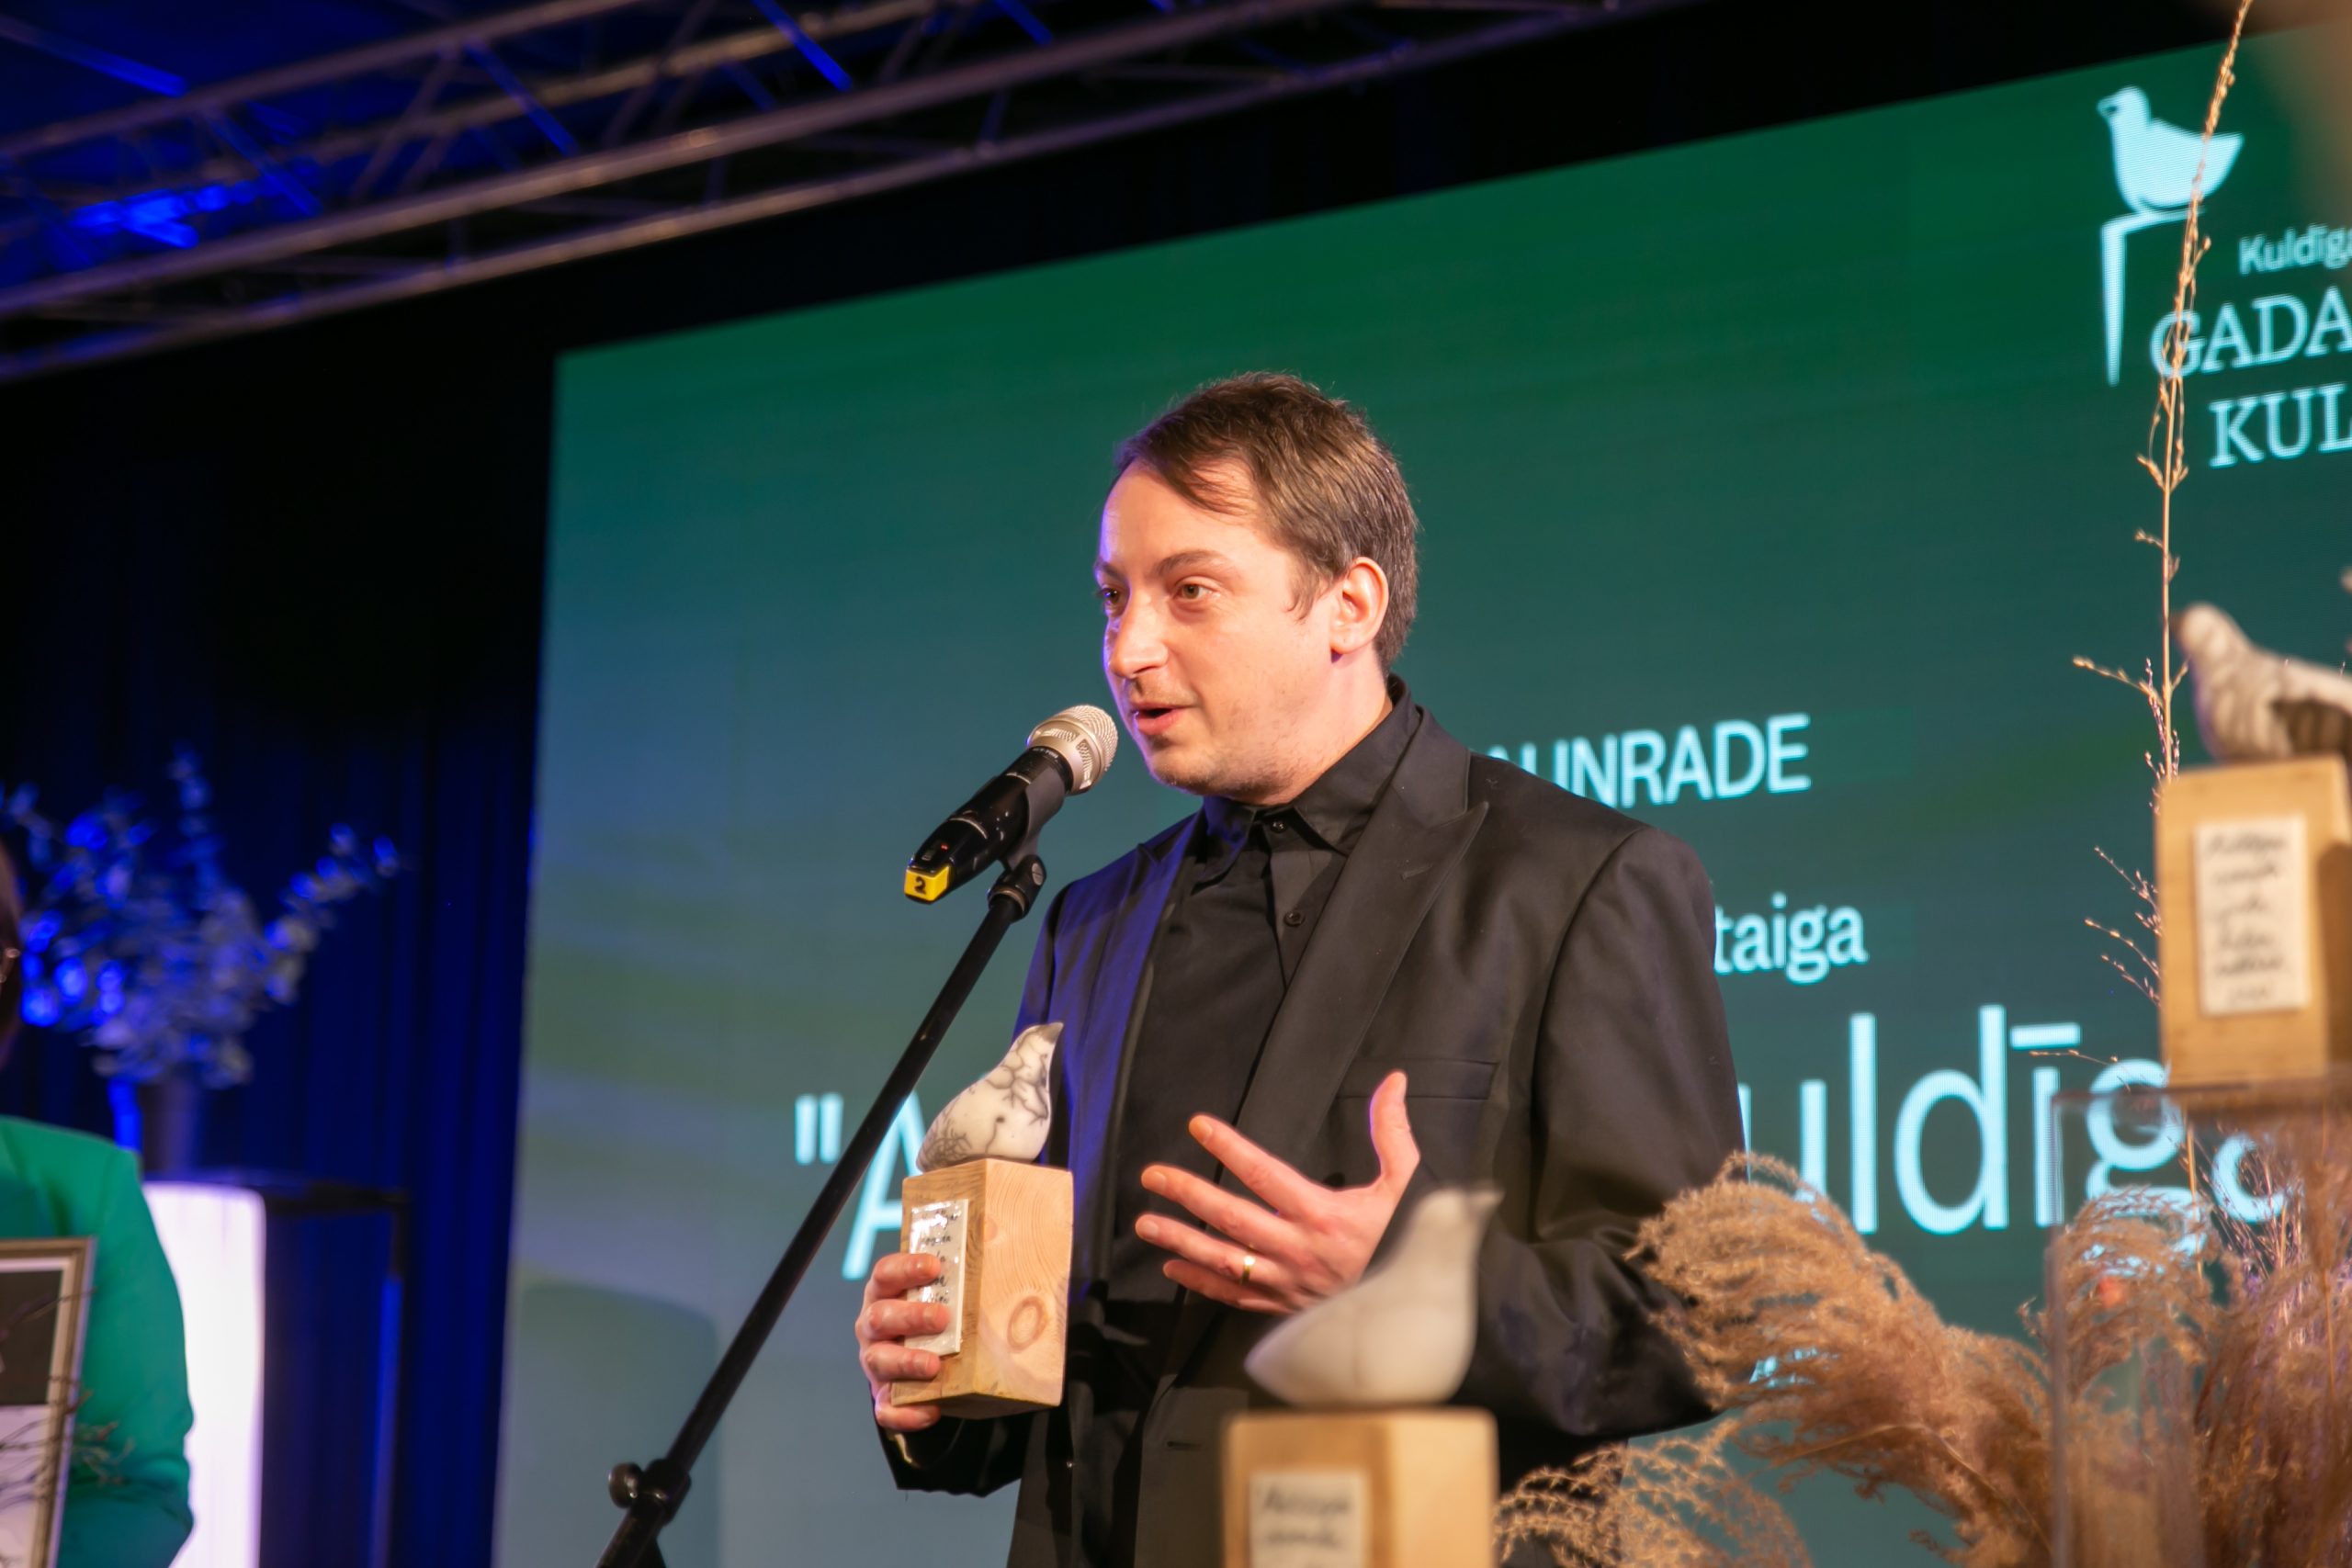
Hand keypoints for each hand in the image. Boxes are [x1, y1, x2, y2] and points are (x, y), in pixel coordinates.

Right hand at [855, 1250, 950, 1431]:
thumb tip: (1002, 1240)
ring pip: (878, 1360)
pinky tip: (932, 1409)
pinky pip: (886, 1408)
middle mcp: (874, 1326)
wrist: (929, 1366)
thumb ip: (964, 1276)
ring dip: (907, 1361)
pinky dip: (907, 1412)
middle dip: (910, 1316)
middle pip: (879, 1316)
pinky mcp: (883, 1396)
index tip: (935, 1266)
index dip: (905, 1267)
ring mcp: (876, 1361)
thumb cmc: (940, 1321)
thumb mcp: (947, 1295)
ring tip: (934, 1365)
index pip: (885, 1273)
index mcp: (886, 1294)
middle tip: (943, 1318)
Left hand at [1135, 1069, 1419, 1314]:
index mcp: (1322, 1215)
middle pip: (1231, 1218)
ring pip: (1222, 1260)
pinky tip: (1172, 1267)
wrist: (1414, 1307)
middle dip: (1188, 1193)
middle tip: (1152, 1174)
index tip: (1198, 1125)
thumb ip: (1393, 1132)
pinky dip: (1200, 1283)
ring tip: (1145, 1222)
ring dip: (1180, 1240)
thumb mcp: (1407, 1183)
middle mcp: (1296, 1250)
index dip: (1229, 1147)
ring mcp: (1285, 1283)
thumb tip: (1394, 1081)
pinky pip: (1233, 1296)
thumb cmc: (1406, 1238)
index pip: (1264, 1174)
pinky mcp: (1282, 1307)